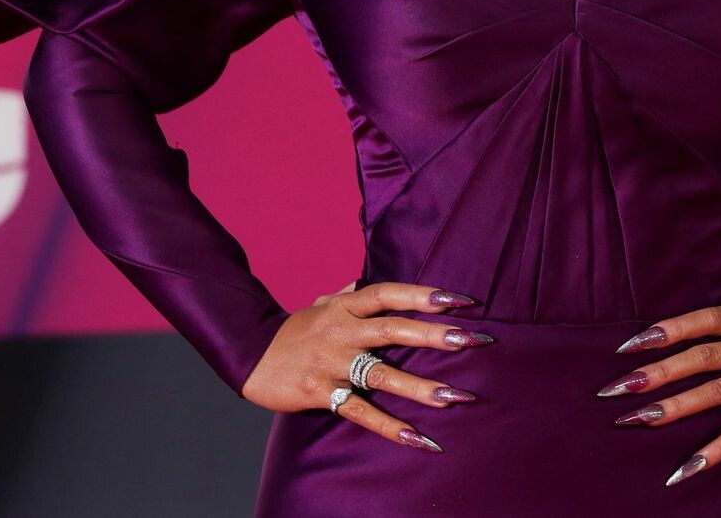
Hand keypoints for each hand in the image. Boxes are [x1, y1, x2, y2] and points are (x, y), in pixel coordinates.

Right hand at [240, 279, 490, 451]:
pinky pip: (360, 411)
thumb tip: (364, 283)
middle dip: (435, 335)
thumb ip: (347, 295)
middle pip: (394, 330)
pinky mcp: (321, 392)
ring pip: (383, 374)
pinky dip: (388, 425)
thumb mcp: (320, 304)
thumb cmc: (293, 330)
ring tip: (455, 397)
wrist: (249, 354)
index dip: (423, 295)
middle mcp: (343, 331)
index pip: (389, 294)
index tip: (459, 300)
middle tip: (471, 340)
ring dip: (420, 387)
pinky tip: (416, 437)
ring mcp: (332, 362)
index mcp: (345, 306)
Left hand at [596, 274, 720, 484]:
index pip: (705, 320)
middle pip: (702, 358)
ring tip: (638, 418)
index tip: (631, 344)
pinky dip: (713, 452)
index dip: (669, 329)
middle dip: (657, 372)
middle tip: (619, 387)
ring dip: (673, 407)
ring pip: (715, 393)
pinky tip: (684, 470)